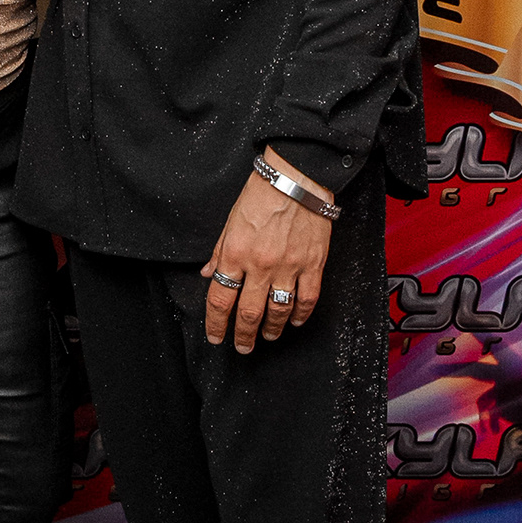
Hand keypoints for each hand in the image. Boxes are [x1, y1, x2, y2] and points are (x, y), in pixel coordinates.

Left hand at [202, 148, 333, 354]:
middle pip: (248, 313)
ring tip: (267, 336)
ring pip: (278, 312)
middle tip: (242, 347)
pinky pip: (307, 299)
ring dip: (271, 329)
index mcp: (235, 253)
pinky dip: (301, 315)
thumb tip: (209, 273)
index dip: (216, 324)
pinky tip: (296, 322)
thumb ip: (219, 251)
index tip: (216, 336)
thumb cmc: (262, 193)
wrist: (298, 175)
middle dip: (243, 336)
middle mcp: (260, 265)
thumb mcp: (231, 220)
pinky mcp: (313, 264)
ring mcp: (288, 267)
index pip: (220, 299)